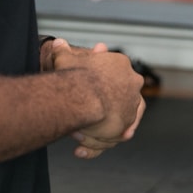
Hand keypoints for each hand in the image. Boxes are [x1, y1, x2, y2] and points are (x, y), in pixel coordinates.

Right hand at [49, 39, 145, 158]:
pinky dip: (98, 144)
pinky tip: (80, 149)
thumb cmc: (72, 74)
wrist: (81, 94)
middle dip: (104, 108)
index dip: (100, 85)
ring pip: (118, 118)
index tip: (83, 92)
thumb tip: (59, 42)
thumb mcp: (65, 58)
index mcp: (121, 63)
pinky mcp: (127, 124)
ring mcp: (132, 103)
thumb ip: (64, 51)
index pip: (115, 73)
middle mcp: (132, 82)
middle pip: (120, 96)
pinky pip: (113, 136)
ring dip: (100, 129)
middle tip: (82, 120)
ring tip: (78, 139)